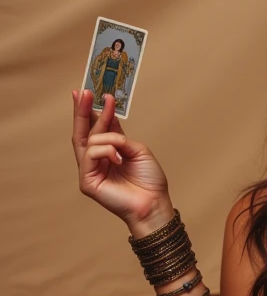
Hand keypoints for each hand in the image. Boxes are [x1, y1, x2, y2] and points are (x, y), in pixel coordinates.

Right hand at [72, 89, 173, 231]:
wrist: (154, 204)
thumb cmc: (150, 182)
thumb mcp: (138, 150)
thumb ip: (120, 136)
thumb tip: (106, 123)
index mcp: (110, 154)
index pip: (99, 129)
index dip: (97, 111)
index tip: (96, 92)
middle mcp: (97, 162)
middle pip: (84, 132)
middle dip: (84, 111)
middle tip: (84, 91)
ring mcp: (90, 171)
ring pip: (88, 141)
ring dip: (105, 135)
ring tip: (122, 144)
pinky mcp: (87, 181)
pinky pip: (90, 155)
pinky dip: (105, 151)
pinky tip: (118, 158)